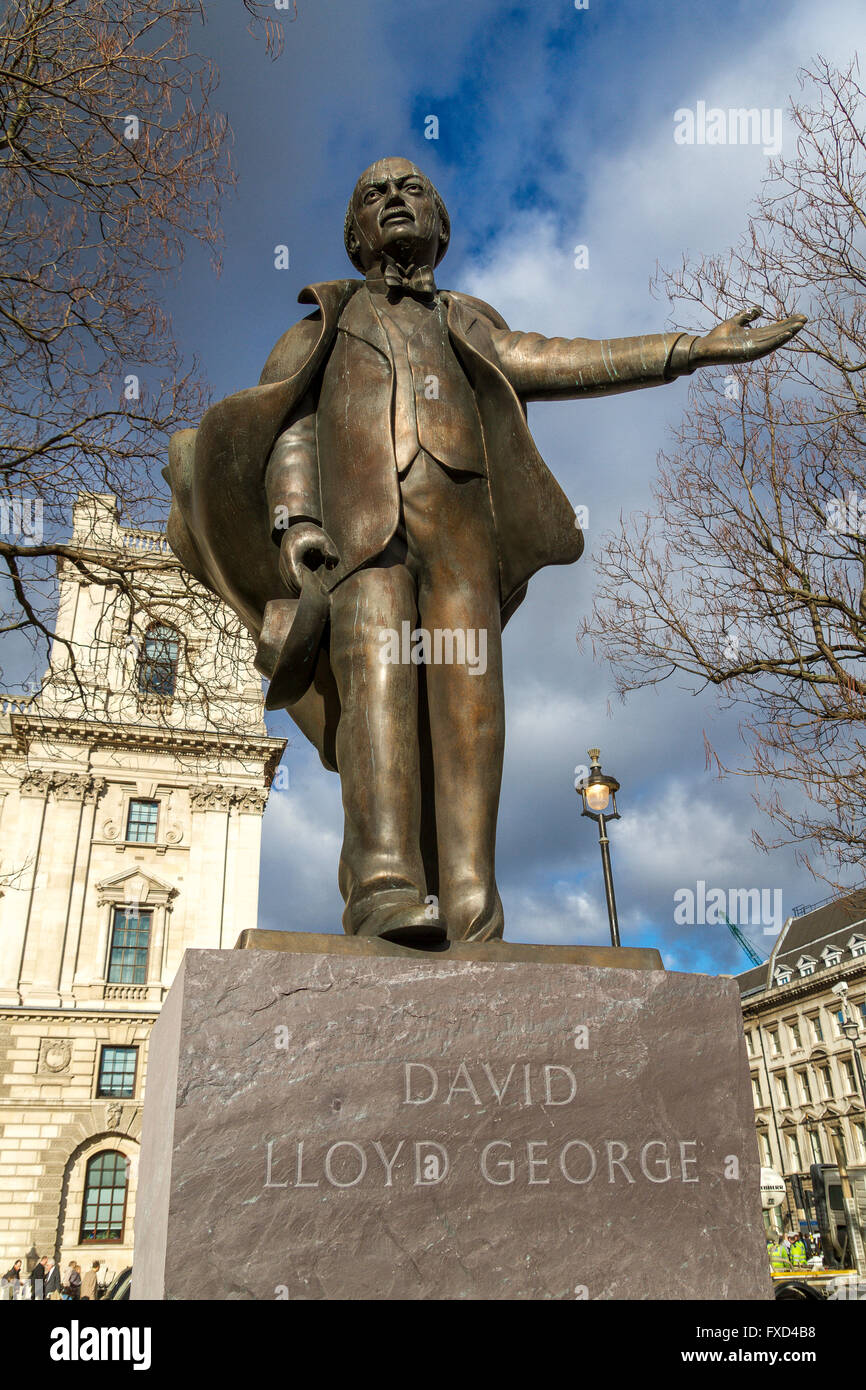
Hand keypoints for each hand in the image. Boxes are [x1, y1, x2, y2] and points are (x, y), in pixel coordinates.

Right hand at [279, 521, 338, 595]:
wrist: (297, 530)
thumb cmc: (311, 534)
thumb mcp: (323, 538)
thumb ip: (330, 550)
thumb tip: (331, 566)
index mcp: (290, 554)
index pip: (294, 574)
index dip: (302, 584)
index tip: (314, 593)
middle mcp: (283, 563)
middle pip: (291, 583)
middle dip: (304, 592)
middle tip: (319, 600)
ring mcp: (282, 569)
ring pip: (290, 586)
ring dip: (301, 592)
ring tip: (316, 599)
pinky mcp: (285, 573)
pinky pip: (291, 585)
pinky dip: (299, 590)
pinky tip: (311, 594)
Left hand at [689, 307, 806, 367]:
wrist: (704, 347)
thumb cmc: (718, 337)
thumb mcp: (735, 321)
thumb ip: (747, 315)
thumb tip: (760, 309)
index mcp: (754, 337)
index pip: (774, 329)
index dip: (786, 323)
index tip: (799, 316)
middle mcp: (756, 344)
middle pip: (777, 334)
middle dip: (791, 327)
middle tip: (805, 319)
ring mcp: (753, 349)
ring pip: (774, 340)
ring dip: (788, 333)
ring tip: (800, 325)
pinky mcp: (749, 353)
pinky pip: (766, 347)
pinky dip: (777, 341)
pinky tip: (786, 334)